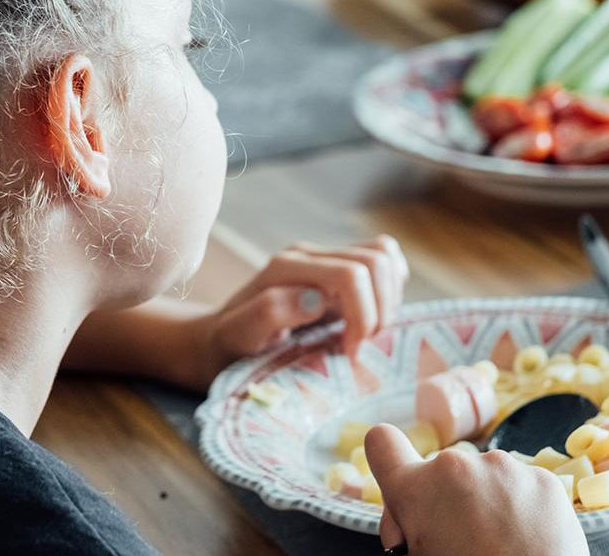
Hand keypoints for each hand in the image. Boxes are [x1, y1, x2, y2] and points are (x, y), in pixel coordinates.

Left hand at [191, 235, 408, 382]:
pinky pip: (383, 262)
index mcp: (287, 267)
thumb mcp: (237, 336)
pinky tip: (371, 317)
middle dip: (379, 309)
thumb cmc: (228, 345)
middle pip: (375, 261)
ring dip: (388, 300)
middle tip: (360, 346)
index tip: (350, 353)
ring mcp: (326, 260)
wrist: (218, 340)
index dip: (363, 315)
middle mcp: (309, 255)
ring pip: (385, 256)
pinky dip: (390, 289)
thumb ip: (269, 312)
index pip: (351, 274)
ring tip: (366, 333)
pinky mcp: (338, 271)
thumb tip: (316, 298)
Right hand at [364, 424, 589, 555]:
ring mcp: (505, 468)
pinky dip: (520, 506)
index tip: (399, 477)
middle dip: (447, 501)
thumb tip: (414, 516)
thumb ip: (407, 524)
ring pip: (484, 477)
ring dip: (486, 501)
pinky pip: (521, 484)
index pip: (382, 443)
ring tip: (498, 544)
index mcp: (417, 491)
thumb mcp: (419, 555)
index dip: (387, 458)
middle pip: (442, 472)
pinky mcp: (543, 479)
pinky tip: (523, 538)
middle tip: (460, 541)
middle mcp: (458, 466)